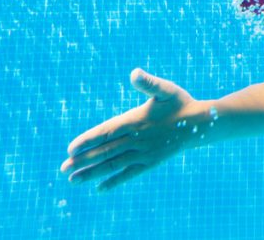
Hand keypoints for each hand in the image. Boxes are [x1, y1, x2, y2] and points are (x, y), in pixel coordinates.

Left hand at [60, 68, 202, 191]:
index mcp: (137, 121)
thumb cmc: (180, 102)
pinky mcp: (150, 163)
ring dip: (93, 173)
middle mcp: (138, 140)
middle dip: (83, 161)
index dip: (88, 141)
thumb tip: (134, 72)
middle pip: (106, 152)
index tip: (70, 149)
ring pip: (114, 165)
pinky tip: (100, 189)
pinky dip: (115, 181)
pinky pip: (129, 174)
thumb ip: (148, 82)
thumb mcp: (165, 88)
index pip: (107, 132)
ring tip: (73, 180)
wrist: (200, 124)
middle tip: (63, 169)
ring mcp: (144, 153)